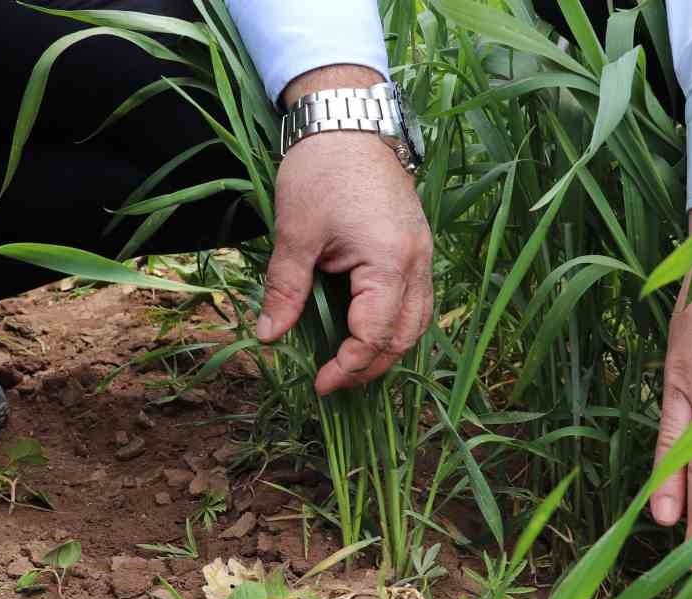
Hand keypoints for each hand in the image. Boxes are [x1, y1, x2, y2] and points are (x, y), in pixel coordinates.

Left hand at [255, 67, 432, 394]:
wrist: (348, 120)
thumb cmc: (320, 171)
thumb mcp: (294, 234)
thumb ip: (285, 290)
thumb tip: (268, 337)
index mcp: (389, 262)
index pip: (374, 336)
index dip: (347, 367)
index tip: (319, 384)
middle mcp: (417, 263)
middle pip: (404, 338)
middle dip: (369, 368)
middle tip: (331, 382)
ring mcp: (423, 254)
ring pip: (417, 323)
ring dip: (386, 349)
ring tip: (348, 364)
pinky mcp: (417, 247)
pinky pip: (416, 301)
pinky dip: (394, 325)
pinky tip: (366, 331)